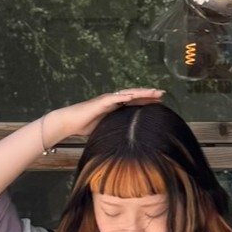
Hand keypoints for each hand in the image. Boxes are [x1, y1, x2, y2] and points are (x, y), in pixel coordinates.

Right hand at [47, 89, 164, 143]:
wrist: (69, 122)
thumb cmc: (86, 127)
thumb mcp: (106, 129)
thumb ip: (116, 129)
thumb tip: (127, 140)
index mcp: (115, 106)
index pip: (134, 102)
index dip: (147, 101)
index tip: (160, 101)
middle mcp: (113, 100)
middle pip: (134, 95)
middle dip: (148, 94)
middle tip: (162, 93)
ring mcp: (107, 99)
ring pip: (127, 94)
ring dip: (140, 92)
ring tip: (152, 92)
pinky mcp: (100, 102)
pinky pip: (114, 98)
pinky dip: (124, 96)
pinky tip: (133, 96)